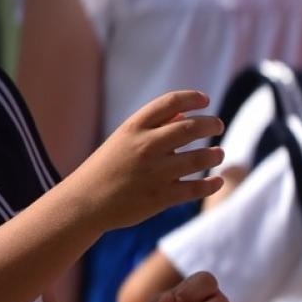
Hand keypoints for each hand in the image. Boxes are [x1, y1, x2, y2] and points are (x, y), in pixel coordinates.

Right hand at [68, 90, 224, 231]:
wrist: (83, 203)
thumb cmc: (107, 167)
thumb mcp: (124, 139)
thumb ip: (153, 126)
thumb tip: (185, 113)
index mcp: (134, 128)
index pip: (169, 102)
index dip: (192, 97)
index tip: (204, 100)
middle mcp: (146, 146)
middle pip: (191, 128)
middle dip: (211, 124)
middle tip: (218, 126)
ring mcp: (155, 173)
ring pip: (200, 158)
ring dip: (215, 155)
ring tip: (218, 154)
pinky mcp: (161, 197)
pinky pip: (197, 188)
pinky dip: (212, 184)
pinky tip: (217, 180)